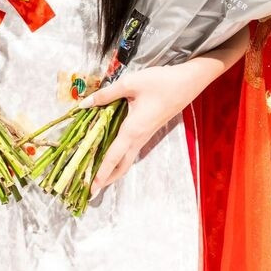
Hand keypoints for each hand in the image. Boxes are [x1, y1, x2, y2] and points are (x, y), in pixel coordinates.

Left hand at [82, 61, 207, 197]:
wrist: (186, 83)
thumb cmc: (160, 82)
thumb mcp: (129, 84)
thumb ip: (105, 95)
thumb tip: (84, 104)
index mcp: (132, 129)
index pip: (113, 157)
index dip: (101, 173)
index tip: (92, 188)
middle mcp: (139, 137)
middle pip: (122, 166)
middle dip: (107, 178)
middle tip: (93, 188)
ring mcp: (145, 136)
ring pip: (128, 159)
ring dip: (113, 169)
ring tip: (98, 174)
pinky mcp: (148, 131)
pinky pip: (132, 150)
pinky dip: (120, 157)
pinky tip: (111, 152)